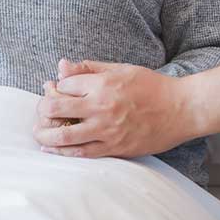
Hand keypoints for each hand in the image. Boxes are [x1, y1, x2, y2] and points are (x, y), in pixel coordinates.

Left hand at [33, 58, 189, 157]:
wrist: (181, 109)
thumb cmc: (151, 86)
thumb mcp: (120, 68)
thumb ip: (89, 68)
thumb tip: (61, 66)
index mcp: (102, 84)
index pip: (64, 85)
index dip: (56, 87)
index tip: (56, 89)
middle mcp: (101, 107)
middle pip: (56, 108)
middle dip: (43, 109)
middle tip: (41, 111)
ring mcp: (107, 130)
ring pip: (65, 135)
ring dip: (45, 135)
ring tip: (38, 133)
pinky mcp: (115, 148)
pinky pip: (83, 153)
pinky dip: (64, 152)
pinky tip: (52, 150)